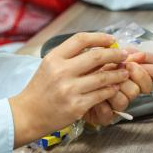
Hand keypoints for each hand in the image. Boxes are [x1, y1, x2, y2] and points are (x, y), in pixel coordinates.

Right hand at [9, 32, 128, 146]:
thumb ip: (70, 57)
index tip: (111, 39)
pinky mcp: (76, 106)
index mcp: (54, 58)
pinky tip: (115, 87)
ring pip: (102, 77)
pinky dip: (111, 90)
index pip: (81, 39)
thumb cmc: (41, 89)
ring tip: (125, 72)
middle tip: (124, 55)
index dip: (99, 37)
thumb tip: (98, 48)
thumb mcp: (50, 66)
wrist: (28, 114)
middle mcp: (61, 71)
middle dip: (115, 54)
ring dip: (118, 73)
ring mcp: (69, 89)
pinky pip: (101, 94)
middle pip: (96, 56)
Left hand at [81, 52, 152, 125]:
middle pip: (135, 91)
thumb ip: (123, 56)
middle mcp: (125, 95)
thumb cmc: (88, 70)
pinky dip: (99, 102)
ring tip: (98, 82)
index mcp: (130, 80)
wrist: (70, 88)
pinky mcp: (105, 118)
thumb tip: (139, 54)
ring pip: (123, 101)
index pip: (146, 83)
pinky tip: (90, 94)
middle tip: (111, 71)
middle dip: (122, 79)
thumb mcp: (104, 58)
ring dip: (110, 89)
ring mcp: (116, 107)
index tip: (129, 63)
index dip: (142, 74)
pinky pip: (108, 112)